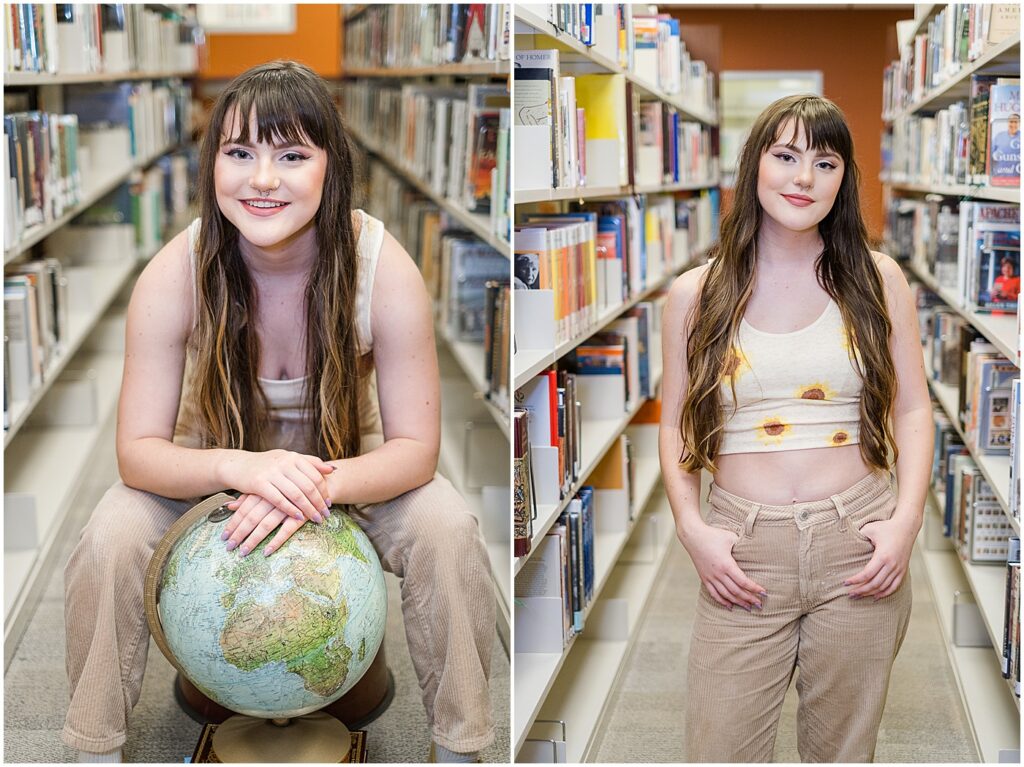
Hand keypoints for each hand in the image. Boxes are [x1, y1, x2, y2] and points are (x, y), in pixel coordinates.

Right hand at [220, 449, 334, 522]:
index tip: (329, 503)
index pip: (315, 475)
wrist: (237, 465)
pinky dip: (291, 510)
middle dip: (319, 502)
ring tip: (316, 519)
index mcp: (293, 457)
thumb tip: (333, 469)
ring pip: (296, 494)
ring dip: (308, 508)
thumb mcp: (288, 459)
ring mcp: (271, 472)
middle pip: (308, 485)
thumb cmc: (266, 465)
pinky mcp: (259, 483)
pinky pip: (279, 500)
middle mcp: (284, 462)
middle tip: (326, 515)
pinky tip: (299, 518)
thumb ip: (310, 463)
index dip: (324, 490)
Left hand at [221, 493, 308, 556]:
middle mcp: (273, 498)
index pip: (244, 509)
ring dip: (253, 540)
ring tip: (243, 552)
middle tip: (229, 547)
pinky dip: (276, 541)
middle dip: (239, 534)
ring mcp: (287, 507)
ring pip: (266, 525)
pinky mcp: (301, 515)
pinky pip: (286, 530)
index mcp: (265, 490)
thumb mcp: (270, 487)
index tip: (224, 537)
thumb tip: (230, 505)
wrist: (322, 482)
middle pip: (252, 518)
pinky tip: (266, 551)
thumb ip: (250, 495)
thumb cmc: (291, 485)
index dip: (233, 523)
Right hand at [680, 521, 765, 610]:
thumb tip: (753, 549)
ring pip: (726, 595)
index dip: (754, 589)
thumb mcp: (730, 537)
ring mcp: (710, 577)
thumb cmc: (713, 535)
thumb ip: (742, 546)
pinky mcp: (704, 578)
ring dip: (738, 602)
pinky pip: (714, 593)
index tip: (764, 593)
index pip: (743, 582)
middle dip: (749, 598)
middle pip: (736, 591)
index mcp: (726, 564)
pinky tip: (730, 606)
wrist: (692, 536)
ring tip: (748, 607)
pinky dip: (722, 601)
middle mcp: (718, 574)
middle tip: (759, 604)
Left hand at [845, 516, 915, 599]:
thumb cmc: (886, 527)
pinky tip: (875, 596)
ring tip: (859, 596)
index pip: (867, 574)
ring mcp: (898, 569)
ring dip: (870, 593)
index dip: (855, 580)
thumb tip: (847, 542)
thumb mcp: (870, 528)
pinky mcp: (903, 570)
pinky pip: (894, 586)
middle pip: (874, 583)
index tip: (845, 583)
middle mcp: (892, 565)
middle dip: (861, 590)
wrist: (907, 527)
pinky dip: (885, 593)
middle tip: (850, 594)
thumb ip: (858, 535)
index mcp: (882, 556)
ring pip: (883, 587)